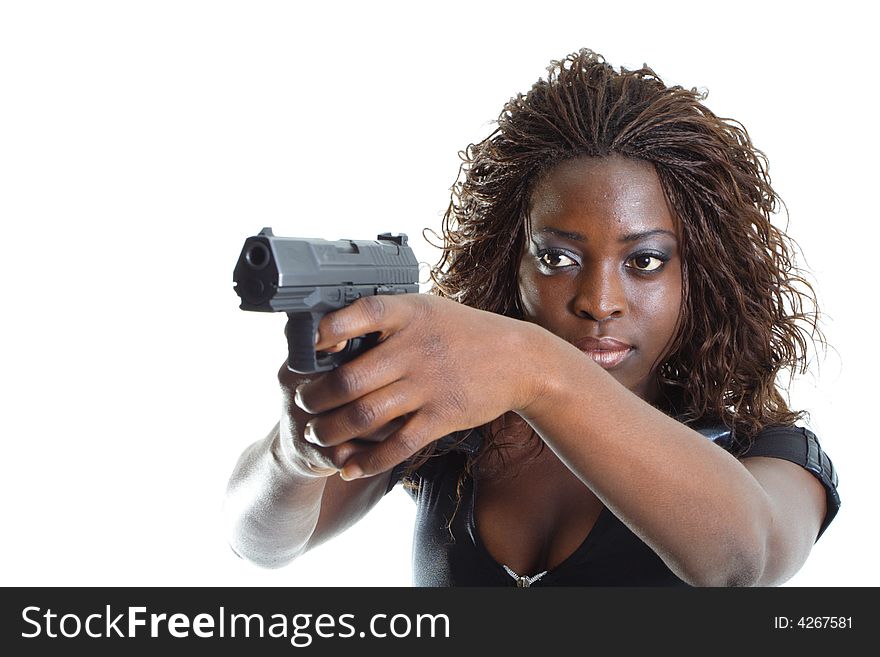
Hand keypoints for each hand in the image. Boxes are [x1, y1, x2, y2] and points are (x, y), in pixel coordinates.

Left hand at [293, 294, 540, 478]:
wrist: (519, 360)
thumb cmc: (464, 332)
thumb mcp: (426, 309)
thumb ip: (386, 320)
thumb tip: (332, 335)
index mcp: (409, 314)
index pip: (360, 315)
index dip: (326, 331)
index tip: (307, 349)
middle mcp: (416, 349)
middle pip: (349, 380)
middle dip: (315, 397)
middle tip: (304, 403)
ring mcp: (429, 385)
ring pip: (365, 416)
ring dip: (332, 431)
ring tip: (318, 434)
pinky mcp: (442, 416)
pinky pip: (397, 445)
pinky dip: (368, 461)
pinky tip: (349, 467)